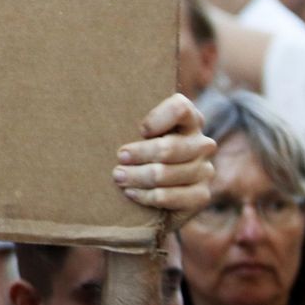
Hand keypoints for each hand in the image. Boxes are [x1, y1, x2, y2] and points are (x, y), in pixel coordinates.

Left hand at [112, 93, 215, 225]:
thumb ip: (130, 118)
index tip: (139, 130)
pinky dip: (148, 196)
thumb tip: (100, 107)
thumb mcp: (136, 128)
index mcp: (189, 119)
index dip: (158, 118)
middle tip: (119, 157)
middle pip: (169, 147)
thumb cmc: (138, 147)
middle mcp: (202, 143)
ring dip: (138, 176)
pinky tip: (131, 193)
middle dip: (139, 154)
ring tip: (118, 177)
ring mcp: (204, 170)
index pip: (180, 108)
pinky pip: (172, 197)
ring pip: (166, 173)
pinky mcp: (201, 195)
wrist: (153, 187)